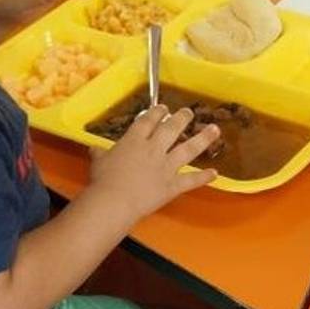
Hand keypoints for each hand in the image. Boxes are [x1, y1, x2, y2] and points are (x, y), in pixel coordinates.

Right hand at [89, 105, 218, 218]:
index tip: (163, 107)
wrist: (115, 201)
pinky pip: (191, 180)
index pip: (148, 121)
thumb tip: (94, 149)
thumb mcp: (98, 161)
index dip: (157, 112)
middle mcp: (153, 149)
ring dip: (203, 138)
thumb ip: (99, 153)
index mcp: (134, 140)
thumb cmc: (103, 180)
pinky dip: (204, 177)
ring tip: (214, 129)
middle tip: (189, 112)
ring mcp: (166, 166)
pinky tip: (215, 173)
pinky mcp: (173, 185)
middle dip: (181, 118)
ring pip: (188, 149)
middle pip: (171, 129)